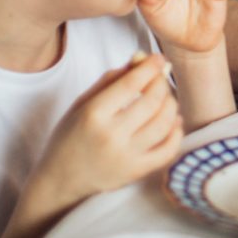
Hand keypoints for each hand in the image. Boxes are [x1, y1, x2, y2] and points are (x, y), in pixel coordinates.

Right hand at [32, 55, 182, 208]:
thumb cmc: (71, 136)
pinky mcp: (137, 172)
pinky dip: (176, 132)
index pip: (131, 84)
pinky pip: (169, 150)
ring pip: (165, 123)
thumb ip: (110, 80)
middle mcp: (111, 136)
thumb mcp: (82, 103)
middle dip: (162, 83)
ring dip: (172, 105)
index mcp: (94, 114)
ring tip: (166, 99)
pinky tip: (173, 122)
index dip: (150, 67)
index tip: (159, 58)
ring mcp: (126, 156)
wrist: (61, 179)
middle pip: (152, 101)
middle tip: (161, 78)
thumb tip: (140, 59)